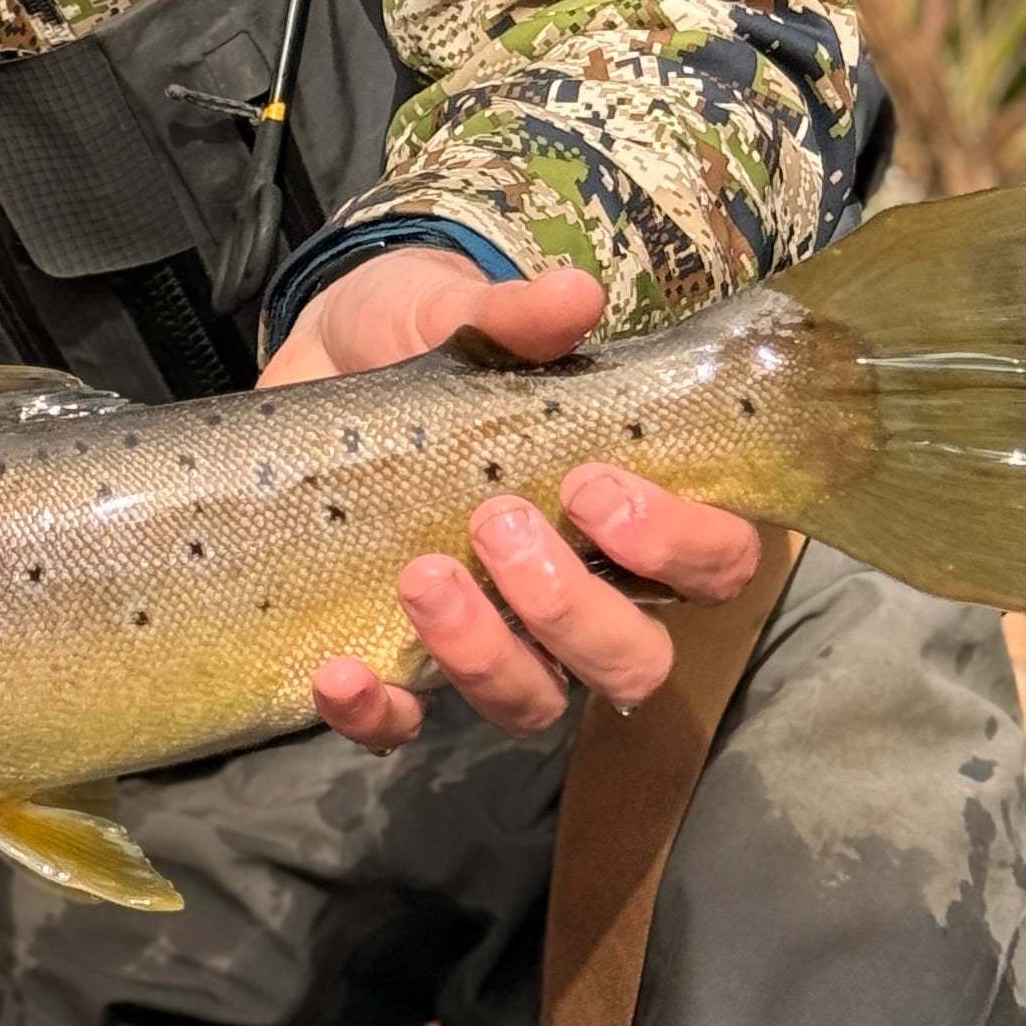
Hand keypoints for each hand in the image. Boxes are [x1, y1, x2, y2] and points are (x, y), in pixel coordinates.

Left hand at [261, 246, 765, 752]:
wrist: (313, 354)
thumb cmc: (417, 336)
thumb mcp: (453, 310)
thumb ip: (513, 316)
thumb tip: (571, 298)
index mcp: (621, 512)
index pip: (712, 567)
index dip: (678, 547)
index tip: (596, 489)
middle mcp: (571, 590)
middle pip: (632, 660)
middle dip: (573, 610)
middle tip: (499, 526)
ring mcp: (487, 632)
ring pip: (531, 701)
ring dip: (484, 654)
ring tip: (422, 576)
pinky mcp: (393, 656)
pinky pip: (403, 727)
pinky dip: (378, 715)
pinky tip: (341, 671)